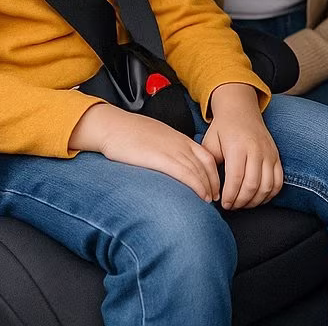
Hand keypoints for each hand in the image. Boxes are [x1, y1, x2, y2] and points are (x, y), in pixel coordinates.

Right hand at [70, 103, 220, 201]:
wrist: (112, 126)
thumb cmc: (128, 133)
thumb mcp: (154, 137)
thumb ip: (165, 148)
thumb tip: (169, 163)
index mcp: (178, 138)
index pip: (206, 156)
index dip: (213, 172)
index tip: (214, 185)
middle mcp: (179, 144)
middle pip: (206, 165)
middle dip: (214, 183)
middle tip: (215, 198)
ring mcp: (172, 150)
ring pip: (199, 171)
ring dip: (208, 188)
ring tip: (209, 201)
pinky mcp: (162, 159)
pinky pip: (186, 174)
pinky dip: (198, 186)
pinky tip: (200, 196)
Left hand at [202, 83, 282, 209]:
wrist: (241, 110)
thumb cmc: (222, 128)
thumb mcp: (210, 142)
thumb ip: (210, 164)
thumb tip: (211, 187)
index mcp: (237, 146)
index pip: (236, 178)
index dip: (230, 196)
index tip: (223, 204)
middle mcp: (256, 150)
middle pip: (252, 185)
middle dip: (241, 201)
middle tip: (231, 206)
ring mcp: (269, 153)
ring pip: (267, 186)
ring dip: (255, 200)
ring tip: (243, 203)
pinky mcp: (276, 157)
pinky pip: (278, 182)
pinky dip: (270, 194)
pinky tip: (258, 198)